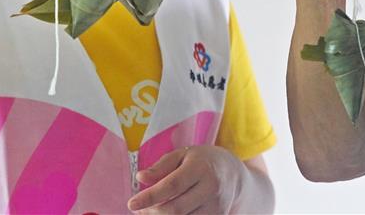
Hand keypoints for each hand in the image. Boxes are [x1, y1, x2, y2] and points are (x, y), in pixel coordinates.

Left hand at [127, 145, 242, 213]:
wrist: (233, 173)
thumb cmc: (201, 161)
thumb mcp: (182, 155)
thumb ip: (161, 166)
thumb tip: (141, 178)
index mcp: (201, 167)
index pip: (172, 185)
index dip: (150, 196)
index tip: (131, 203)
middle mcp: (211, 187)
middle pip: (175, 209)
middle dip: (152, 212)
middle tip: (140, 209)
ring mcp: (216, 205)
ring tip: (152, 211)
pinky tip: (166, 214)